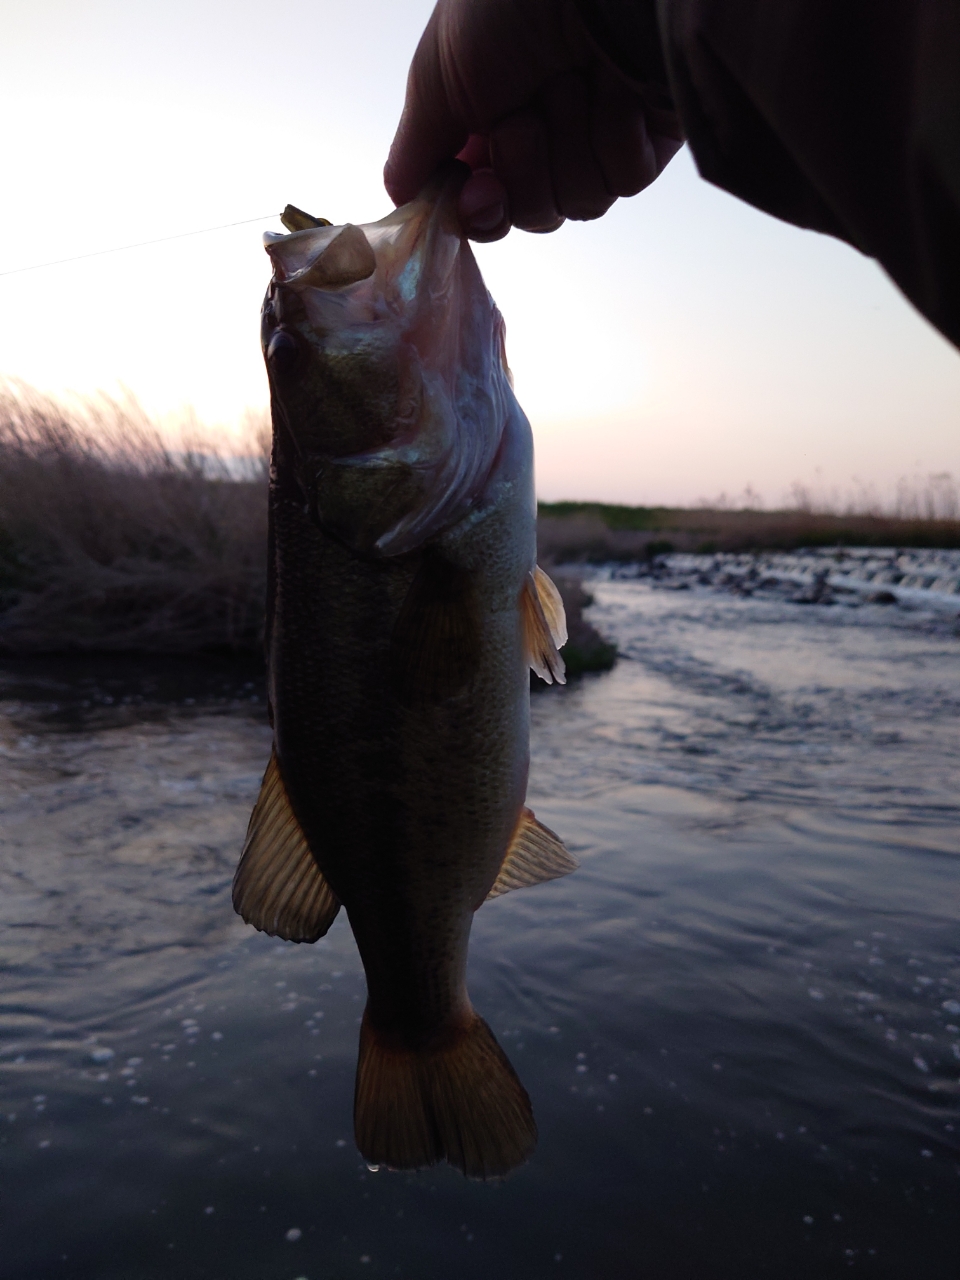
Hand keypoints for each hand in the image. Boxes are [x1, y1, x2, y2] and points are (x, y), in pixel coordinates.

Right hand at [385, 0, 683, 240]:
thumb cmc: (506, 5)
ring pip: (580, 202)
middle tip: (527, 109)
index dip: (483, 211)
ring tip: (574, 78)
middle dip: (526, 164)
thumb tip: (401, 197)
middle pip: (535, 213)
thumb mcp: (439, 76)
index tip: (479, 192)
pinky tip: (616, 86)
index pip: (488, 206)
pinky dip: (615, 133)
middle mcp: (547, 133)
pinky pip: (625, 179)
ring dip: (570, 141)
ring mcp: (599, 137)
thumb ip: (417, 149)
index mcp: (492, 120)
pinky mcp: (649, 138)